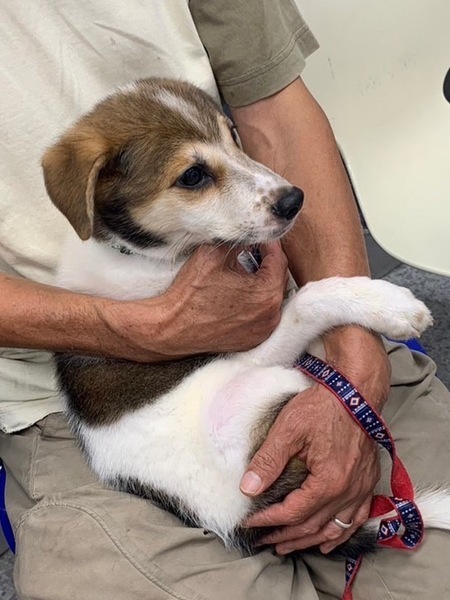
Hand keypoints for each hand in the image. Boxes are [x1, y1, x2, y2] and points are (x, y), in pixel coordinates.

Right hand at [109, 242, 288, 360]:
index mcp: (266, 291)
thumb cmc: (191, 292)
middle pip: (277, 280)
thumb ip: (239, 240)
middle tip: (253, 251)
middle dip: (267, 264)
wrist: (172, 328)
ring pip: (270, 298)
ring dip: (262, 284)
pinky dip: (255, 304)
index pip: (279, 260)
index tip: (258, 238)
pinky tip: (240, 295)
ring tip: (245, 272)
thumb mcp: (214, 254)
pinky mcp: (252, 341)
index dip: (268, 245)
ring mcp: (263, 331)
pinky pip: (262, 316)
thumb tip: (250, 232)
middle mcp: (271, 314)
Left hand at [241, 327, 390, 554]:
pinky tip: (327, 539)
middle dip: (286, 535)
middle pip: (313, 526)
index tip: (250, 523)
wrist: (356, 390)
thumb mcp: (289, 429)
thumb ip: (268, 460)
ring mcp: (361, 487)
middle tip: (265, 541)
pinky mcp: (368, 480)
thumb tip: (248, 488)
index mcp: (329, 481)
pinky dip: (340, 532)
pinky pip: (355, 518)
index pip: (293, 513)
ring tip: (288, 546)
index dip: (269, 520)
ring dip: (310, 539)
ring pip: (334, 527)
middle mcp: (349, 491)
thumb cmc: (323, 406)